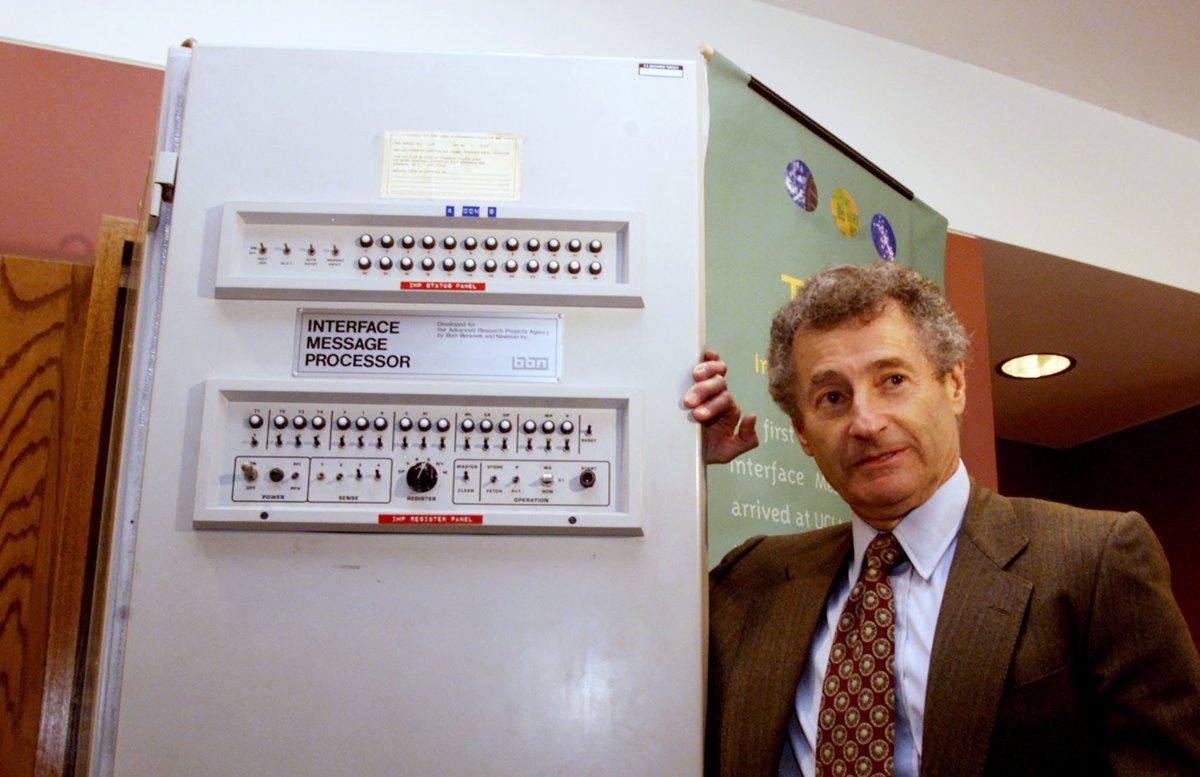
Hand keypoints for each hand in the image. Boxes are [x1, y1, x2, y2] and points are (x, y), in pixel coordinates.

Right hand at [683, 349, 758, 463]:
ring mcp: (708, 385)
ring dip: (706, 371)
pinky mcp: (693, 379)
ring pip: (715, 371)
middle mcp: (720, 395)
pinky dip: (708, 356)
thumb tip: (752, 416)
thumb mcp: (726, 452)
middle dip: (703, 392)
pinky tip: (704, 354)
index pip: (725, 400)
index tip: (697, 415)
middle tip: (688, 402)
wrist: (681, 450)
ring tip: (694, 376)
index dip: (713, 405)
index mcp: (727, 411)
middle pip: (719, 384)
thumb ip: (746, 440)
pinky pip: (707, 361)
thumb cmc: (703, 450)